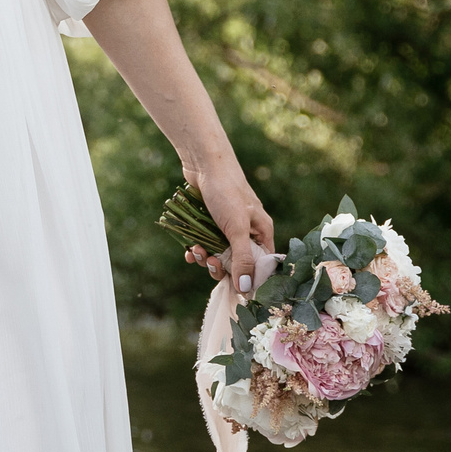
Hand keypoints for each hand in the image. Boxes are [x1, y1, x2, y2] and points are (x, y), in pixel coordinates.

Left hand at [180, 159, 273, 295]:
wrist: (204, 162)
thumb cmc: (227, 192)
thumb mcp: (237, 228)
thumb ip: (243, 259)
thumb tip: (246, 289)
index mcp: (261, 231)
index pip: (261, 264)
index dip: (249, 278)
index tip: (235, 287)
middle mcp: (247, 230)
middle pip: (237, 262)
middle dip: (221, 267)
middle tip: (210, 262)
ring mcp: (227, 226)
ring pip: (218, 254)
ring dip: (206, 257)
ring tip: (196, 251)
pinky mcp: (209, 222)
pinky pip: (204, 244)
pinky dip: (196, 250)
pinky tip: (188, 250)